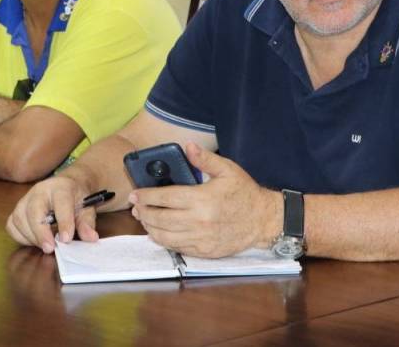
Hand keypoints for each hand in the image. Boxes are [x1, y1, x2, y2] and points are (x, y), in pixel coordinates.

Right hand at [6, 175, 99, 253]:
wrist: (66, 186)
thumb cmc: (75, 199)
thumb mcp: (87, 209)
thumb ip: (87, 223)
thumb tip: (90, 238)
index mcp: (61, 187)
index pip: (61, 202)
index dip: (64, 222)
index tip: (66, 239)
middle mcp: (40, 190)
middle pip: (34, 210)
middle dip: (40, 232)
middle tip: (50, 248)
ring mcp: (26, 199)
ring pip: (20, 217)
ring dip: (31, 236)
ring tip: (45, 246)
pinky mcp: (17, 209)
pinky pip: (12, 224)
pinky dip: (20, 236)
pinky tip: (33, 241)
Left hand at [128, 142, 279, 257]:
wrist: (263, 220)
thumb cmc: (244, 193)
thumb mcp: (227, 170)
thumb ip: (205, 159)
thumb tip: (188, 146)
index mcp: (202, 199)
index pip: (165, 198)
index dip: (146, 196)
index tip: (135, 194)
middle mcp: (199, 221)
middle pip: (160, 218)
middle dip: (143, 212)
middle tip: (136, 207)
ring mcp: (201, 239)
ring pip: (165, 236)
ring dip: (150, 228)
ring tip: (144, 219)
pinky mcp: (204, 251)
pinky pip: (177, 248)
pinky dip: (164, 241)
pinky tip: (159, 233)